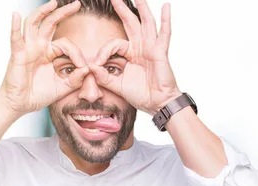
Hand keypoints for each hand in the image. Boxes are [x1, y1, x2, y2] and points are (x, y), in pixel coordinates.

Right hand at [0, 0, 89, 114]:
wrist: (21, 104)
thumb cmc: (39, 94)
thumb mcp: (62, 87)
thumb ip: (75, 79)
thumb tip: (88, 69)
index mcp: (49, 52)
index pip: (66, 43)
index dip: (77, 53)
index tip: (83, 66)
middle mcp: (38, 46)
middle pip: (50, 23)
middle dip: (63, 12)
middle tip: (77, 3)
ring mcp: (27, 49)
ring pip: (34, 24)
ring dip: (42, 12)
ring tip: (53, 3)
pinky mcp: (18, 55)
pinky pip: (16, 39)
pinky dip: (14, 27)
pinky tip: (16, 15)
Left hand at [89, 0, 180, 115]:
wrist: (157, 104)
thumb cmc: (141, 95)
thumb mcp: (118, 85)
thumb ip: (104, 76)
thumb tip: (90, 67)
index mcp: (131, 55)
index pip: (115, 44)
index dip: (104, 51)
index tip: (97, 63)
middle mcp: (141, 48)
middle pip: (131, 24)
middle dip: (123, 10)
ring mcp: (152, 48)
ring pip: (146, 23)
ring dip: (141, 8)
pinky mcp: (160, 52)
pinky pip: (164, 34)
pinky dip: (166, 20)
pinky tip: (166, 7)